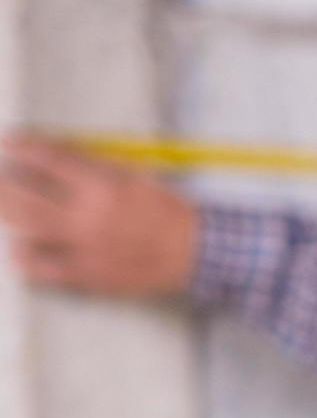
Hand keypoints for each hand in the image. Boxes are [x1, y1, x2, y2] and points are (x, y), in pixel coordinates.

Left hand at [0, 135, 197, 295]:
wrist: (194, 253)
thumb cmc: (168, 213)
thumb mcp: (134, 176)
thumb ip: (94, 166)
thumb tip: (53, 156)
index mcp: (104, 187)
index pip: (47, 159)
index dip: (22, 147)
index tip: (11, 143)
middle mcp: (88, 217)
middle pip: (22, 195)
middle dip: (3, 181)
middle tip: (0, 176)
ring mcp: (84, 248)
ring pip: (24, 228)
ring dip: (9, 213)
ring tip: (7, 205)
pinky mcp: (87, 274)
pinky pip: (40, 268)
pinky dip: (24, 256)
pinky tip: (21, 246)